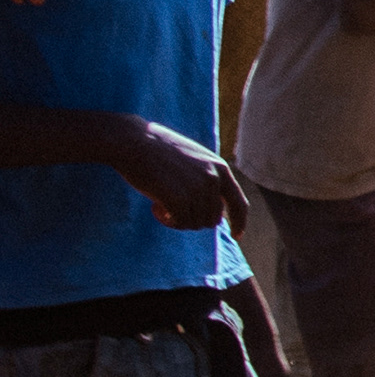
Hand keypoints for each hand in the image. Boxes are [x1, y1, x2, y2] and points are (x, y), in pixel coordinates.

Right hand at [117, 119, 242, 233]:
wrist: (132, 141)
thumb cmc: (158, 151)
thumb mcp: (194, 160)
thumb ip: (208, 181)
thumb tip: (216, 214)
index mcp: (220, 169)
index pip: (239, 204)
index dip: (240, 222)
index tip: (237, 236)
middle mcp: (213, 179)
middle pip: (212, 220)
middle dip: (193, 220)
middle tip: (172, 211)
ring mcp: (197, 189)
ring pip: (195, 223)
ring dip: (178, 220)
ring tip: (161, 204)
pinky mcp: (179, 198)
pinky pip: (179, 222)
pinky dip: (167, 220)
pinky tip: (155, 207)